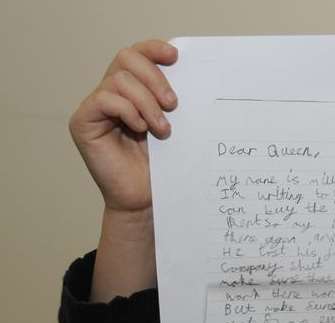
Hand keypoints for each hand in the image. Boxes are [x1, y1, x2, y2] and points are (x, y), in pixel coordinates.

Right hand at [69, 39, 177, 213]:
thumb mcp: (174, 127)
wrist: (146, 199)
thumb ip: (171, 100)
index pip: (137, 55)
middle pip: (126, 59)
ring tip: (162, 128)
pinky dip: (127, 111)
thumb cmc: (162, 166)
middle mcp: (112, 93)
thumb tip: (190, 73)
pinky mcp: (83, 122)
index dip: (153, 49)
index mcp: (134, 90)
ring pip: (119, 80)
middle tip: (173, 104)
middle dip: (154, 77)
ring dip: (146, 102)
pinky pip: (103, 100)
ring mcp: (96, 107)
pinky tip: (141, 130)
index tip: (175, 57)